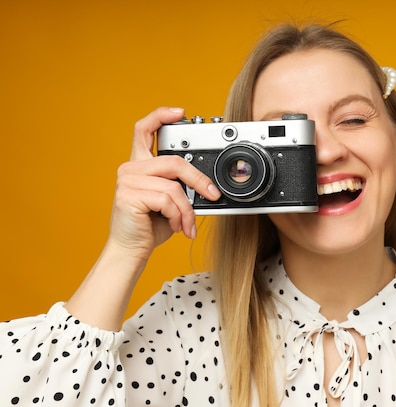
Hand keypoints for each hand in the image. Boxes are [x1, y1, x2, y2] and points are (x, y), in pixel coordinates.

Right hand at [108, 107, 220, 259]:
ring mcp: (127, 181)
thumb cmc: (150, 225)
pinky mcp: (129, 195)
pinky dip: (179, 216)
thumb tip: (208, 185)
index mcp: (140, 165)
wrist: (131, 250)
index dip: (161, 116)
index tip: (180, 112)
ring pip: (174, 186)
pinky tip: (176, 227)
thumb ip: (180, 186)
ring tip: (186, 224)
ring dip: (187, 209)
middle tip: (213, 195)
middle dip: (199, 180)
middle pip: (174, 161)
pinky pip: (167, 200)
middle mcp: (131, 169)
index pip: (145, 130)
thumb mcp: (169, 201)